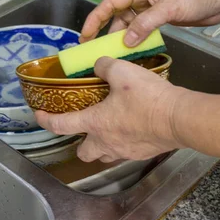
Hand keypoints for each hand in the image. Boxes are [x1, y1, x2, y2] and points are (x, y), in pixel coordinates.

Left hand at [35, 57, 186, 162]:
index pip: (61, 125)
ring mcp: (124, 151)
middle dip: (78, 143)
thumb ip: (105, 66)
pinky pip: (124, 153)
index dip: (46, 120)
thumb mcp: (122, 72)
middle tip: (82, 127)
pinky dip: (121, 144)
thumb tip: (98, 64)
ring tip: (106, 129)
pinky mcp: (141, 154)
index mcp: (95, 123)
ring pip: (104, 155)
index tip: (40, 116)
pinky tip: (130, 129)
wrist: (179, 119)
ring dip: (100, 145)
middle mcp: (106, 142)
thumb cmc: (148, 98)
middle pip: (83, 152)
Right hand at [80, 0, 219, 45]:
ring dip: (121, 37)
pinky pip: (140, 28)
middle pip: (116, 14)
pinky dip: (135, 39)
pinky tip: (132, 50)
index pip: (110, 3)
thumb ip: (146, 23)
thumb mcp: (171, 7)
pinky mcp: (160, 16)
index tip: (85, 35)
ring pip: (128, 23)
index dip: (95, 19)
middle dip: (104, 31)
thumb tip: (127, 41)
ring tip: (113, 54)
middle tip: (93, 49)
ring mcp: (151, 6)